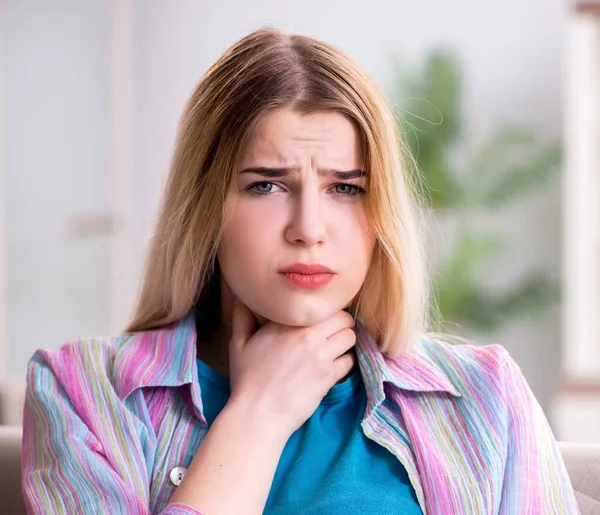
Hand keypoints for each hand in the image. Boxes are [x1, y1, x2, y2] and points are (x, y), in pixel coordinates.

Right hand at [227, 295, 356, 438]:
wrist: (257, 414)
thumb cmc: (246, 379)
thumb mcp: (239, 344)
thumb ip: (242, 316)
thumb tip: (238, 295)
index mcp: (287, 323)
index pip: (321, 305)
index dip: (324, 311)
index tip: (320, 319)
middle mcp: (307, 335)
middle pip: (343, 317)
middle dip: (341, 323)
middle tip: (332, 332)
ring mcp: (321, 356)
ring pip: (350, 337)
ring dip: (345, 341)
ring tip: (335, 348)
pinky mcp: (328, 376)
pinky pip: (350, 361)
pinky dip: (345, 362)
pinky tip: (333, 366)